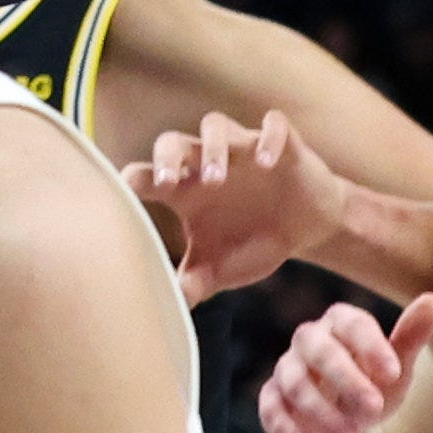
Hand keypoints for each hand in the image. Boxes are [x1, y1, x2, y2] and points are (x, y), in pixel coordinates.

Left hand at [130, 110, 352, 303]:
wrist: (307, 224)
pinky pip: (273, 125)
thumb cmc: (253, 240)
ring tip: (218, 179)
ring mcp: (243, 149)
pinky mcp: (281, 145)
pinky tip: (267, 163)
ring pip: (215, 125)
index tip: (124, 195)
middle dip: (167, 157)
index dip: (133, 180)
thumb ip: (194, 284)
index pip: (147, 175)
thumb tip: (170, 307)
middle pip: (173, 141)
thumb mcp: (222, 267)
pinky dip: (268, 138)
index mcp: (186, 190)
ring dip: (213, 147)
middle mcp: (208, 163)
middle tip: (168, 182)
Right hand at [257, 296, 432, 432]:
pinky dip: (287, 429)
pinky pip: (270, 408)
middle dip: (346, 380)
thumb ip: (411, 337)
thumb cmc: (375, 384)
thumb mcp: (396, 367)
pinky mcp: (272, 397)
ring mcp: (287, 367)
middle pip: (320, 352)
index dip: (371, 346)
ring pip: (296, 384)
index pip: (352, 325)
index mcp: (340, 322)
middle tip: (374, 408)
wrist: (348, 418)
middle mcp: (309, 339)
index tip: (392, 373)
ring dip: (323, 413)